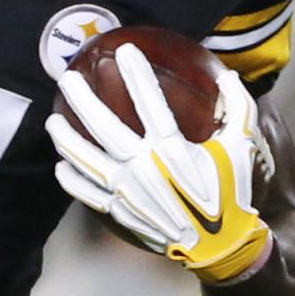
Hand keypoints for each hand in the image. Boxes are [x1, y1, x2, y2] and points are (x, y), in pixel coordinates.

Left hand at [46, 45, 270, 282]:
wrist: (219, 245)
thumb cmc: (232, 192)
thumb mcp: (243, 147)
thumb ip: (238, 108)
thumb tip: (228, 74)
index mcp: (172, 151)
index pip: (149, 103)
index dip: (136, 74)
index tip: (124, 50)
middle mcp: (142, 169)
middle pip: (103, 127)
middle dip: (82, 99)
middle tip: (67, 78)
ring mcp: (125, 192)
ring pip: (85, 160)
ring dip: (65, 138)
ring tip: (51, 120)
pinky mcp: (118, 212)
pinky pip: (86, 193)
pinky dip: (71, 179)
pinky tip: (61, 166)